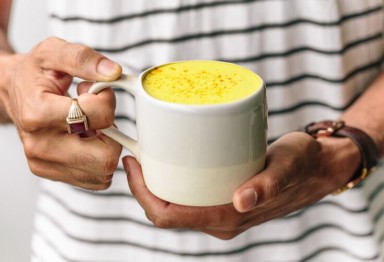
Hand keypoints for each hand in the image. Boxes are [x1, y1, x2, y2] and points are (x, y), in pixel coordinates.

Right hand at [0, 37, 122, 189]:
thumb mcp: (54, 52)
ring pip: (104, 171)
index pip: (98, 118)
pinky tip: (85, 141)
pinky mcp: (52, 173)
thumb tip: (113, 73)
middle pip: (105, 157)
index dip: (106, 101)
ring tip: (87, 127)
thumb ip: (84, 58)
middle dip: (112, 133)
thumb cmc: (34, 73)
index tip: (94, 92)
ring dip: (105, 147)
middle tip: (96, 116)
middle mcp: (40, 145)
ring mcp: (45, 163)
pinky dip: (98, 160)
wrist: (13, 92)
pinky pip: (96, 179)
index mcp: (38, 113)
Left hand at [123, 132, 359, 238]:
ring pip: (176, 205)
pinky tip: (171, 161)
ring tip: (148, 154)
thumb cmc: (303, 165)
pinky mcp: (224, 200)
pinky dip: (173, 183)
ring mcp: (221, 212)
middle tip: (136, 154)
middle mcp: (221, 220)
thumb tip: (242, 201)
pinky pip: (189, 198)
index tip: (132, 163)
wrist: (317, 168)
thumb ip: (268, 185)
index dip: (142, 194)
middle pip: (166, 211)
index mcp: (228, 218)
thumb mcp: (287, 167)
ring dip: (156, 184)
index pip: (169, 216)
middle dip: (143, 188)